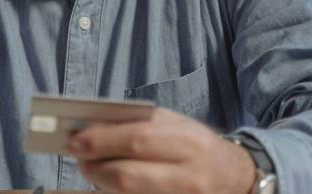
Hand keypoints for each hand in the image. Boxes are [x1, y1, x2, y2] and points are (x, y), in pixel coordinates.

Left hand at [68, 108, 256, 193]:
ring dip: (101, 184)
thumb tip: (91, 129)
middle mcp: (189, 176)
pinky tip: (107, 187)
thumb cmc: (196, 146)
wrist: (235, 177)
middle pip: (127, 176)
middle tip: (80, 158)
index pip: (136, 140)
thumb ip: (137, 124)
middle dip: (94, 167)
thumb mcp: (174, 125)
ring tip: (92, 171)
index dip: (100, 141)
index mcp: (189, 142)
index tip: (75, 140)